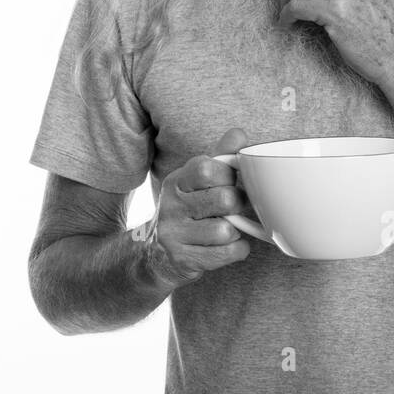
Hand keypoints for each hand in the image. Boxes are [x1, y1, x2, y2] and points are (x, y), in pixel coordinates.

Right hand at [147, 128, 254, 287]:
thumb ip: (220, 157)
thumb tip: (239, 134)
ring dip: (235, 231)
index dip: (228, 175)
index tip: (229, 183)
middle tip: (232, 209)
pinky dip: (237, 250)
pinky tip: (227, 246)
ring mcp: (173, 234)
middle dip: (237, 205)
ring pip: (225, 230)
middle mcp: (171, 205)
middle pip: (224, 199)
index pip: (209, 168)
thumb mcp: (197, 182)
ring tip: (226, 229)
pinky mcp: (182, 259)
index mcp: (176, 181)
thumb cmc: (187, 212)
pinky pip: (227, 253)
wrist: (155, 254)